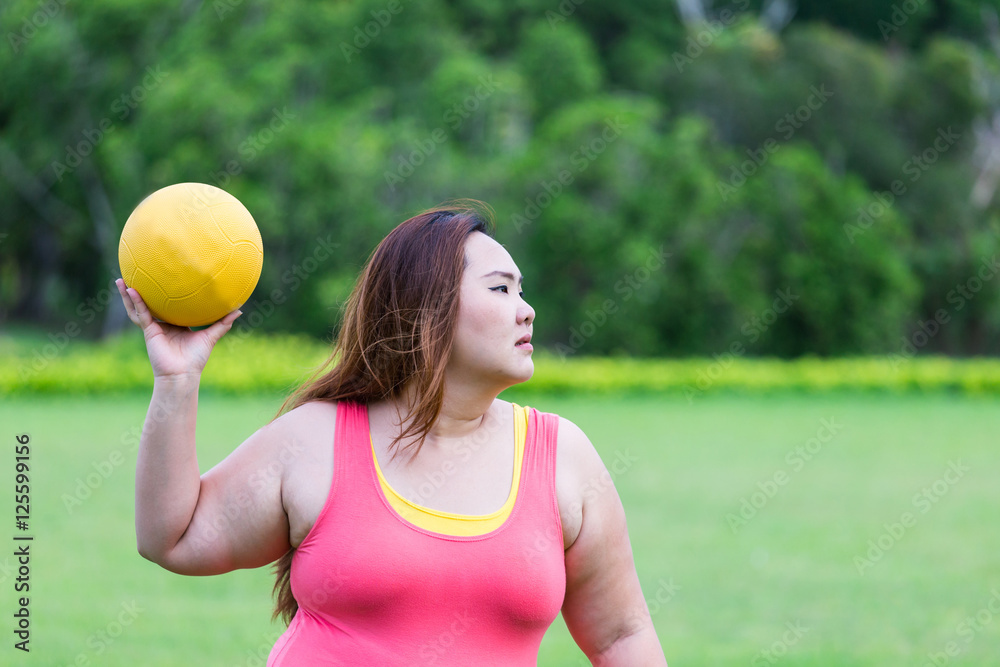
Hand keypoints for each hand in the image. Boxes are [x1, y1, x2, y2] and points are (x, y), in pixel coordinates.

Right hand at [115, 278, 242, 379]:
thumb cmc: (196, 359)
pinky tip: (131, 290)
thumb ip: (223, 323)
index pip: (167, 306)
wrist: (183, 374)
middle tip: (134, 274)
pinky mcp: (149, 331)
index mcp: (175, 324)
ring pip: (137, 307)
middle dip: (139, 291)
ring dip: (127, 294)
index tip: (162, 279)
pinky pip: (141, 314)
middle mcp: (162, 324)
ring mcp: (153, 327)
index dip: (163, 294)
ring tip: (120, 280)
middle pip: (148, 304)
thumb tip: (239, 310)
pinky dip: (135, 302)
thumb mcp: (211, 336)